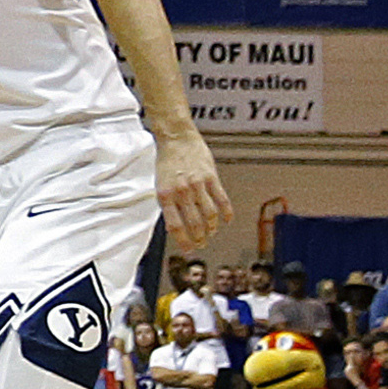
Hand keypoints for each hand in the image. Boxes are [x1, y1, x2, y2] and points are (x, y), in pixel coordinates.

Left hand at [152, 130, 231, 247]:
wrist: (176, 137)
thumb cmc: (167, 160)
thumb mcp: (160, 184)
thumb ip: (168, 204)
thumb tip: (175, 227)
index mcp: (165, 195)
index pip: (175, 226)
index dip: (183, 242)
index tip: (188, 251)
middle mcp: (181, 191)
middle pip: (194, 224)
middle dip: (199, 239)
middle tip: (201, 244)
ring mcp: (197, 184)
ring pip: (209, 215)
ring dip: (211, 228)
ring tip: (211, 233)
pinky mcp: (211, 177)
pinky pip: (221, 199)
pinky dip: (226, 212)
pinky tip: (227, 219)